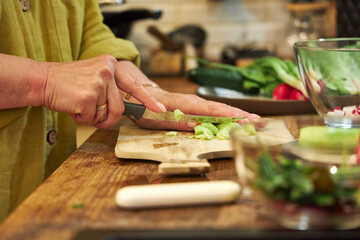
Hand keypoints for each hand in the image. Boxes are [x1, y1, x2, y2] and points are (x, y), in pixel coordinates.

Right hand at [42, 55, 165, 127]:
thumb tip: (126, 108)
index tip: (160, 110)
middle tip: (93, 114)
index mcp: (111, 64)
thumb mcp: (95, 77)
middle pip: (120, 107)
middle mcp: (107, 70)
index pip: (134, 85)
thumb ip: (112, 89)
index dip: (148, 100)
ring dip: (94, 117)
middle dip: (108, 117)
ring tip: (80, 106)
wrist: (43, 80)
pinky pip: (93, 118)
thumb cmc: (69, 82)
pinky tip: (73, 107)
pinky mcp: (89, 96)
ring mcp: (99, 82)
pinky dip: (83, 118)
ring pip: (108, 114)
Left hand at [132, 87, 266, 130]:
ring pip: (222, 109)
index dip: (231, 115)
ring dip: (239, 115)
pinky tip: (238, 119)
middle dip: (242, 115)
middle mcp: (196, 102)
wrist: (142, 99)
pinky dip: (229, 115)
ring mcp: (197, 103)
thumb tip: (200, 126)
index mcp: (188, 104)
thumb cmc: (150, 111)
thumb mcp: (162, 120)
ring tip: (256, 121)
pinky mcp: (197, 107)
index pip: (214, 110)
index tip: (247, 120)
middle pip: (223, 108)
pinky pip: (216, 111)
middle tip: (261, 122)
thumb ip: (181, 122)